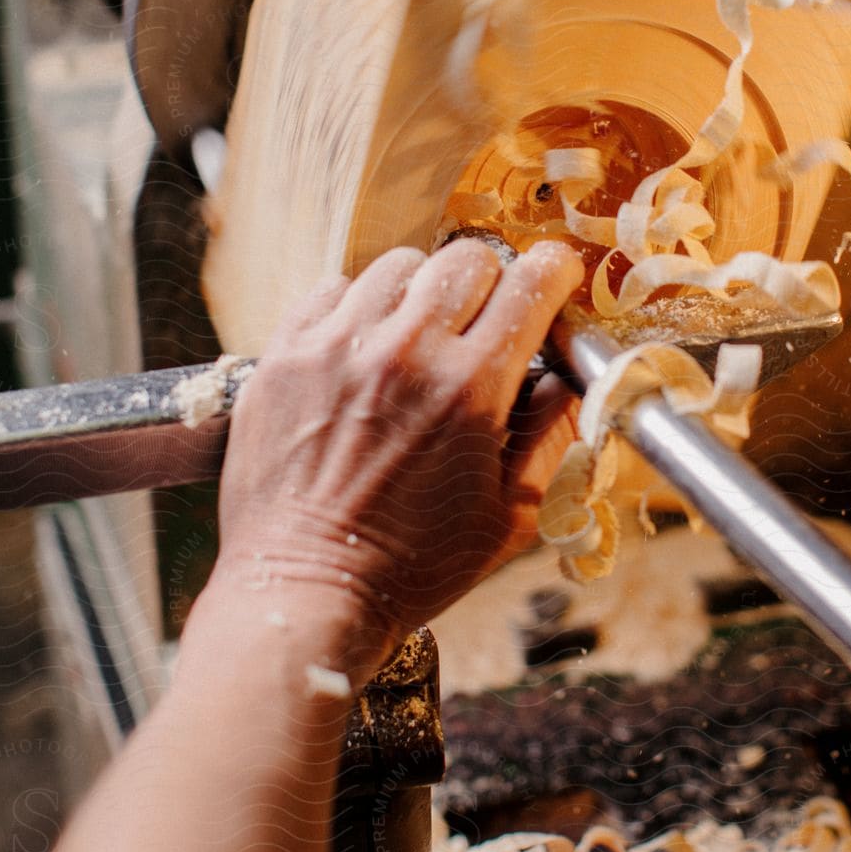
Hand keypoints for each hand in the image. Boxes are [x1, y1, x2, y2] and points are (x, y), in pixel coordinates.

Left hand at [209, 238, 584, 671]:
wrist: (304, 592)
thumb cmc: (413, 567)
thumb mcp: (510, 516)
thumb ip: (549, 436)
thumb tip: (566, 377)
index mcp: (470, 389)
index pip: (530, 283)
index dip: (553, 273)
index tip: (553, 280)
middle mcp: (405, 353)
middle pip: (466, 260)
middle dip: (489, 282)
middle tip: (482, 321)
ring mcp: (337, 348)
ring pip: (398, 266)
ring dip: (420, 293)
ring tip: (414, 338)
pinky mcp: (284, 355)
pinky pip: (332, 289)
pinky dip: (355, 308)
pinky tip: (360, 350)